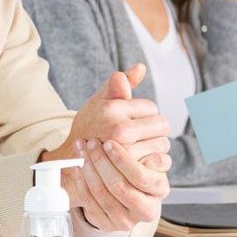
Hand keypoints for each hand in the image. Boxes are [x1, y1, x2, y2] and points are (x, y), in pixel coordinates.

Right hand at [42, 64, 169, 162]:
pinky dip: (155, 160)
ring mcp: (125, 152)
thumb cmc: (89, 125)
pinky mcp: (130, 169)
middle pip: (162, 125)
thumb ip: (121, 83)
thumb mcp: (100, 100)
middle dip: (154, 128)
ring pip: (162, 143)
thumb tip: (141, 67)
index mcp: (113, 109)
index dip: (145, 112)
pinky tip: (142, 158)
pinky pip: (159, 160)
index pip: (151, 107)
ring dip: (156, 144)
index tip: (133, 119)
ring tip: (140, 146)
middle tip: (141, 133)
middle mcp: (119, 129)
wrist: (73, 156)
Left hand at [70, 138, 170, 230]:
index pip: (140, 176)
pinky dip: (79, 180)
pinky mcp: (106, 224)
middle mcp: (145, 210)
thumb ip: (141, 149)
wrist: (126, 192)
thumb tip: (132, 137)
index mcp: (159, 190)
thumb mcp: (145, 156)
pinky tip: (76, 165)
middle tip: (91, 143)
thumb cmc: (135, 168)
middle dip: (101, 161)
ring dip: (88, 168)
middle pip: (119, 186)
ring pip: (101, 193)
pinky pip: (89, 201)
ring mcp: (125, 220)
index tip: (109, 143)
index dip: (122, 159)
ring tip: (81, 149)